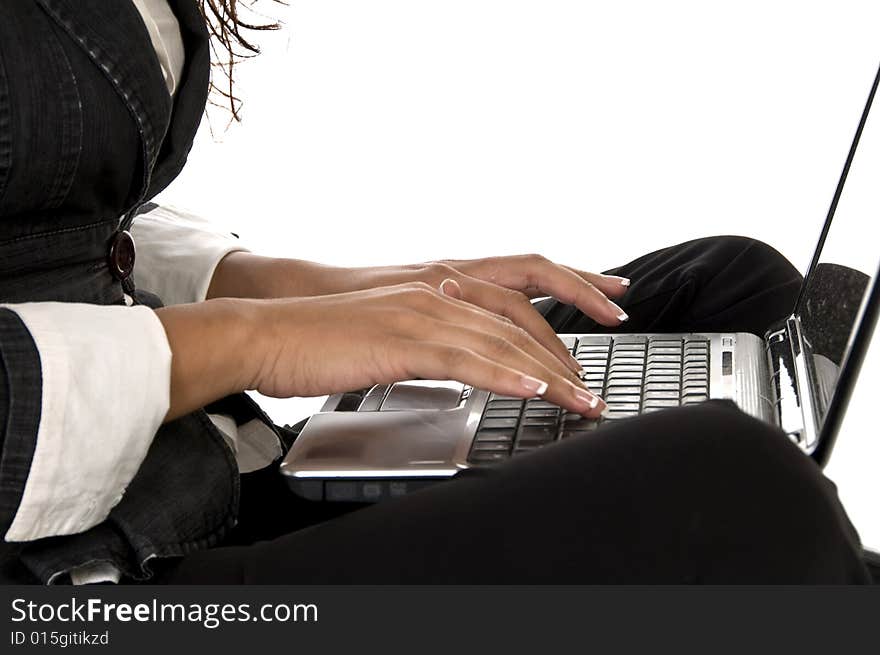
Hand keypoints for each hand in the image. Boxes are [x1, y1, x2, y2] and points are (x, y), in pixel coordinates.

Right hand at [157, 285, 607, 420]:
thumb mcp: (384, 335)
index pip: (511, 305)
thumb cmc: (319, 339)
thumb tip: (452, 363)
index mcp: (434, 291)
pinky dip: (505, 375)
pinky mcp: (403, 341)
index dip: (555, 324)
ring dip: (549, 375)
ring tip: (583, 402)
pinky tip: (535, 389)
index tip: (582, 351)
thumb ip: (424, 343)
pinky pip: (466, 359)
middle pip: (519, 322)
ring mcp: (421, 314)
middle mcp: (436, 294)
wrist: (266, 332)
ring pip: (502, 342)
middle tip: (594, 389)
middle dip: (565, 357)